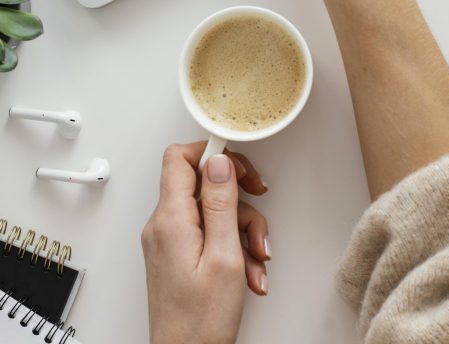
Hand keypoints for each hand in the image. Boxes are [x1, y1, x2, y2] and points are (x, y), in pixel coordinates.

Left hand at [142, 143, 270, 343]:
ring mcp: (171, 239)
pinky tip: (248, 269)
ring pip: (213, 209)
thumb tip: (219, 161)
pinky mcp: (178, 252)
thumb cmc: (201, 321)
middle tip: (259, 196)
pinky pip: (209, 231)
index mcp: (171, 219)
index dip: (211, 152)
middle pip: (202, 182)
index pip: (179, 158)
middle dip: (238, 192)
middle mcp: (165, 225)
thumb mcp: (224, 255)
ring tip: (257, 255)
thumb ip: (221, 203)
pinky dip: (233, 243)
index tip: (239, 163)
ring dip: (242, 226)